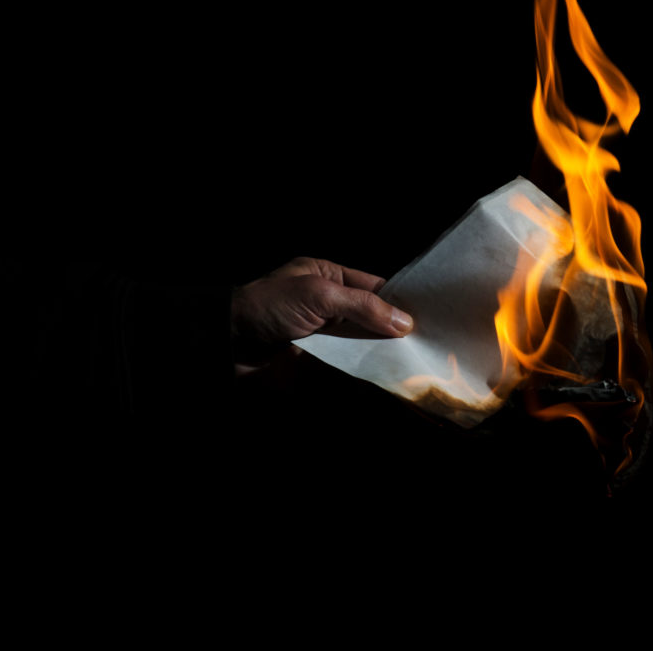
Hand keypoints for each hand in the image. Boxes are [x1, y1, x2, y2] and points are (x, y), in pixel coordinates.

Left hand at [231, 257, 411, 369]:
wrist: (225, 344)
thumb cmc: (268, 307)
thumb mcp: (319, 295)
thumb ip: (363, 306)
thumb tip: (405, 322)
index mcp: (327, 276)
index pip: (374, 286)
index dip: (398, 301)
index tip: (426, 316)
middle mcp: (326, 304)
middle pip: (369, 317)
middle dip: (392, 330)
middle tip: (424, 345)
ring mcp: (320, 334)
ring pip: (360, 343)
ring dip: (379, 354)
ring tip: (411, 364)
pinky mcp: (314, 360)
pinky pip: (345, 364)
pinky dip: (361, 370)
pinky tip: (383, 376)